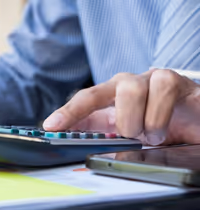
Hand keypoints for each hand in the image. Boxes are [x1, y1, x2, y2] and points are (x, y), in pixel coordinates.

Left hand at [43, 69, 199, 144]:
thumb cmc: (163, 128)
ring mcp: (149, 80)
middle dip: (115, 122)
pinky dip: (160, 116)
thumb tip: (83, 145)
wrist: (198, 121)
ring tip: (151, 135)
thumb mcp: (131, 136)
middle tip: (131, 137)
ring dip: (138, 121)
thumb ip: (108, 137)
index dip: (66, 112)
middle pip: (100, 92)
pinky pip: (162, 88)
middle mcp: (127, 85)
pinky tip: (164, 128)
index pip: (84, 100)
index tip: (50, 126)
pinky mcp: (175, 80)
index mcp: (113, 98)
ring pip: (129, 89)